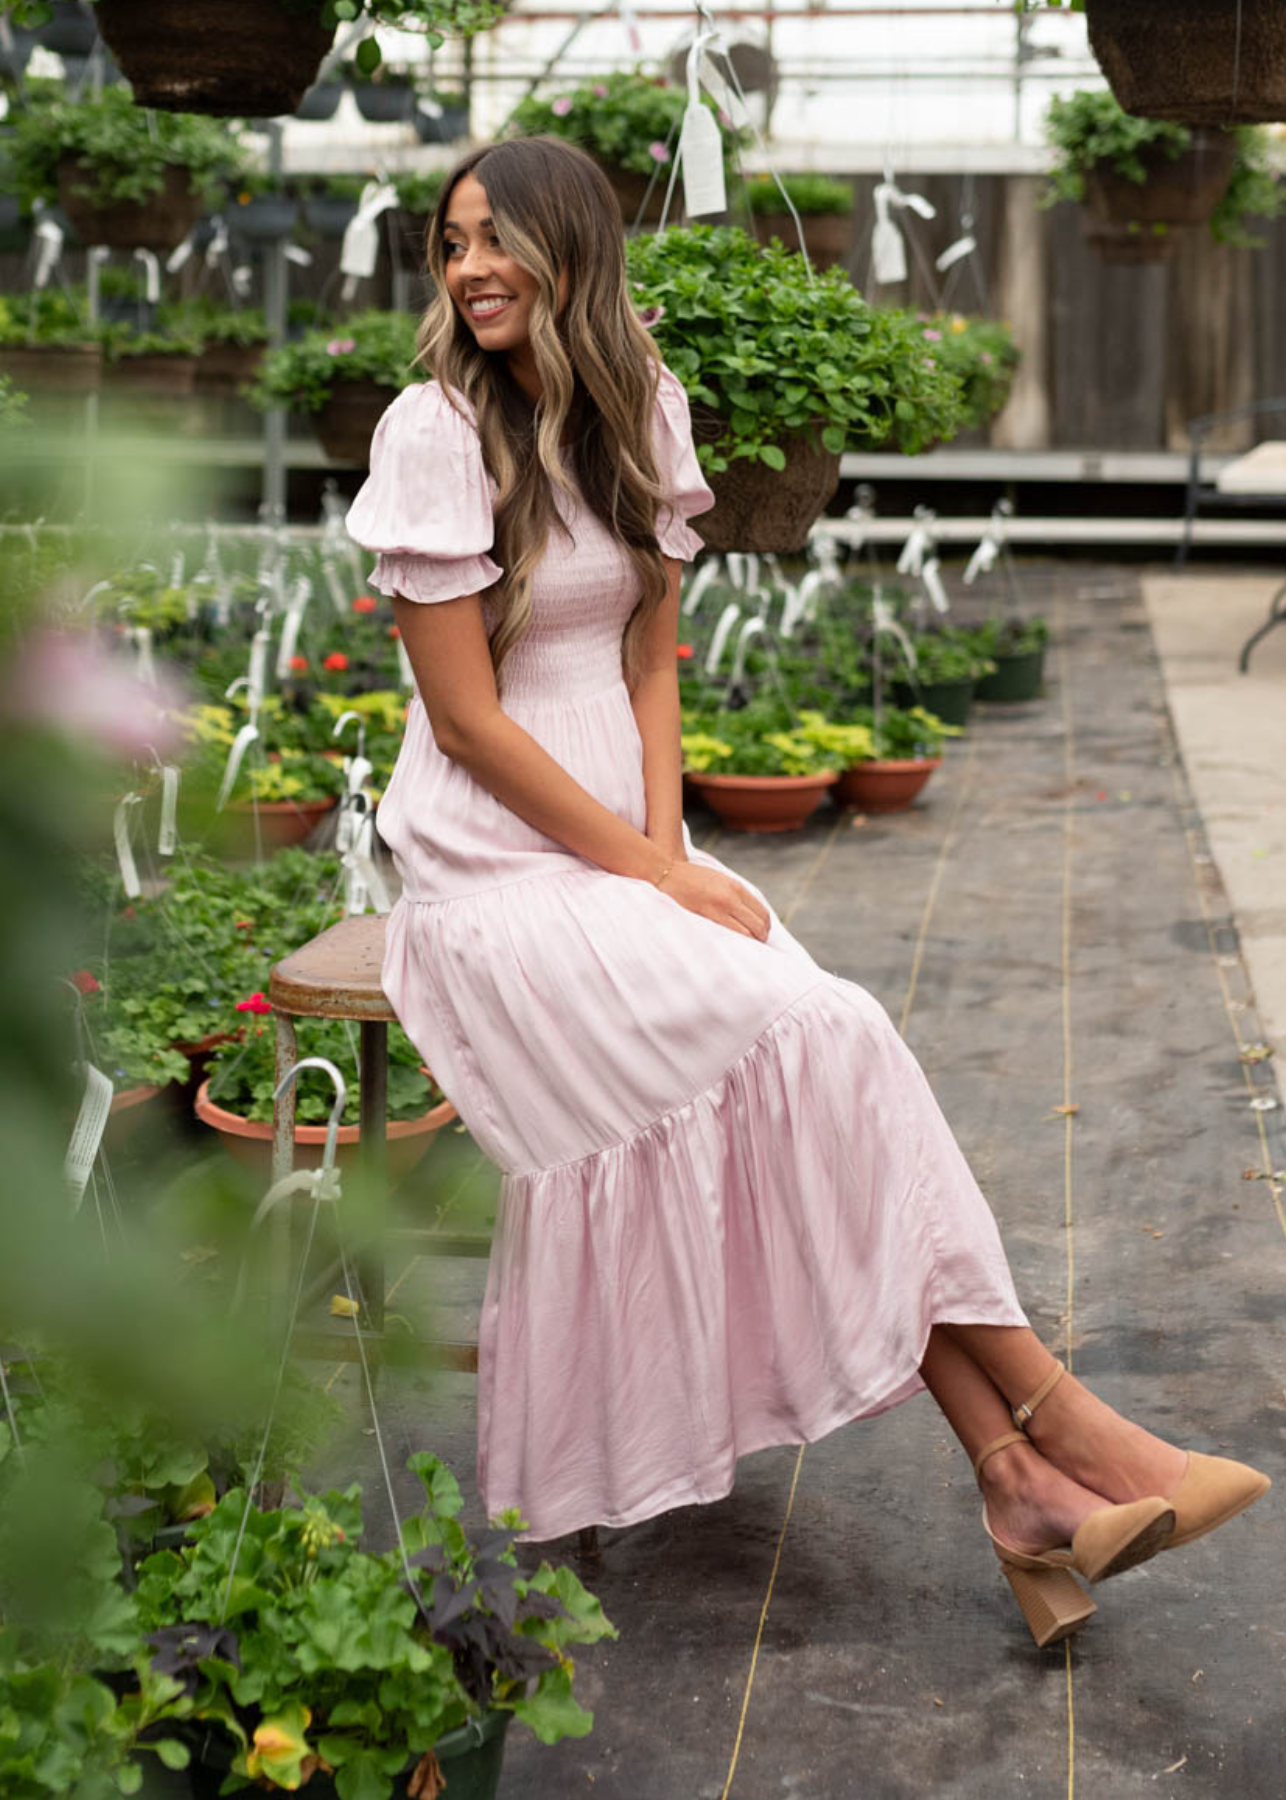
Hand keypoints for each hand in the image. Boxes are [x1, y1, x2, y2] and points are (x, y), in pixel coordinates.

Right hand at [657, 860, 771, 940]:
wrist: (669, 874)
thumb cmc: (694, 878)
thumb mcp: (721, 880)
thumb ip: (736, 894)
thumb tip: (751, 914)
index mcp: (736, 888)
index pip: (761, 912)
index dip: (766, 926)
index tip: (763, 932)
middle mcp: (730, 898)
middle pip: (757, 924)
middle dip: (761, 937)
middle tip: (759, 943)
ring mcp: (717, 910)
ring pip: (744, 934)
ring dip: (750, 942)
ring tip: (748, 947)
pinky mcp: (704, 918)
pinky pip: (726, 935)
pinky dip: (733, 941)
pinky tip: (732, 945)